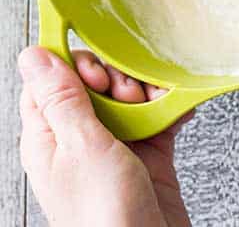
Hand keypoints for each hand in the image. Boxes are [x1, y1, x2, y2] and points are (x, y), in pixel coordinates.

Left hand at [18, 46, 192, 226]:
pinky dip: (170, 109)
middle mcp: (79, 140)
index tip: (97, 69)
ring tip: (154, 106)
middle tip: (127, 97)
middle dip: (118, 79)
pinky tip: (177, 108)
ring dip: (147, 93)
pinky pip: (158, 118)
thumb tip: (33, 56)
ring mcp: (114, 148)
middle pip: (95, 85)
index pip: (50, 81)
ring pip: (129, 98)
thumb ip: (62, 98)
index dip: (74, 66)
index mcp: (48, 137)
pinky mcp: (147, 155)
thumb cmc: (104, 215)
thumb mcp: (82, 146)